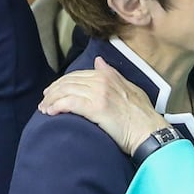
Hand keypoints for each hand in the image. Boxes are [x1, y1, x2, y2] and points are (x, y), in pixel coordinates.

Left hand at [39, 57, 166, 154]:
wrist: (149, 132)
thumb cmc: (142, 116)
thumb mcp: (131, 88)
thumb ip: (112, 74)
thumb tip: (98, 62)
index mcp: (109, 76)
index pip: (78, 75)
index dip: (62, 83)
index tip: (53, 92)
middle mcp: (102, 81)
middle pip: (69, 82)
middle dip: (53, 91)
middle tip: (44, 101)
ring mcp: (99, 94)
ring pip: (66, 91)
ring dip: (51, 100)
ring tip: (44, 109)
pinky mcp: (96, 108)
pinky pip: (70, 103)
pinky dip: (57, 106)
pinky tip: (50, 113)